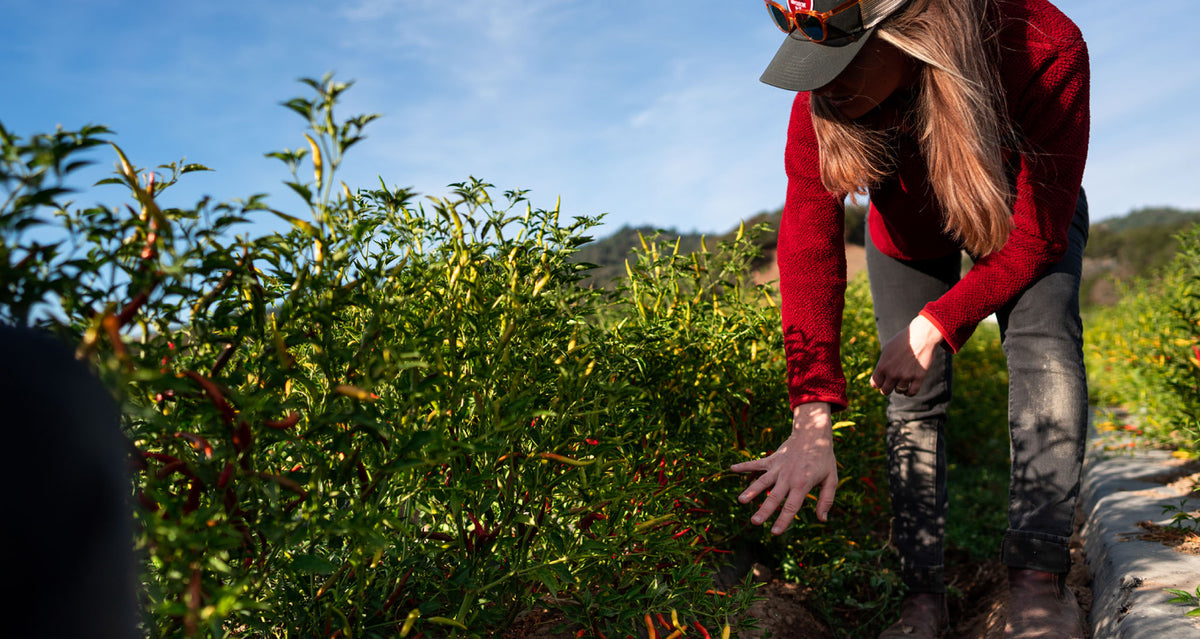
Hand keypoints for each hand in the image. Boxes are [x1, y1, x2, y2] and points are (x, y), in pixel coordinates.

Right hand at [729, 402, 837, 533]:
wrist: (814, 433)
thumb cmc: (824, 458)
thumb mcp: (831, 479)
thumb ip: (826, 499)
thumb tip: (823, 519)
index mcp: (803, 484)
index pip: (792, 506)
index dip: (783, 520)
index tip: (774, 532)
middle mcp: (788, 477)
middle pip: (774, 497)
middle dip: (764, 510)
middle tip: (754, 522)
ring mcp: (778, 468)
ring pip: (762, 481)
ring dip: (751, 491)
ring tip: (741, 500)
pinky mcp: (772, 459)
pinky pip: (757, 463)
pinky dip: (744, 466)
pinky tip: (732, 469)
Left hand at [870, 314, 942, 396]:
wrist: (922, 335)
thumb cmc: (903, 340)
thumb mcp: (887, 349)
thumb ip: (882, 363)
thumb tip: (878, 377)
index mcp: (883, 365)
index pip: (875, 383)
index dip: (878, 384)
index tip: (881, 382)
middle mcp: (893, 373)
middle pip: (885, 391)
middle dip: (887, 388)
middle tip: (891, 384)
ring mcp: (906, 376)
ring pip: (899, 391)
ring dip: (899, 388)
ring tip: (901, 381)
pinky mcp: (918, 377)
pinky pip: (912, 392)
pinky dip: (909, 393)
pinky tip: (908, 389)